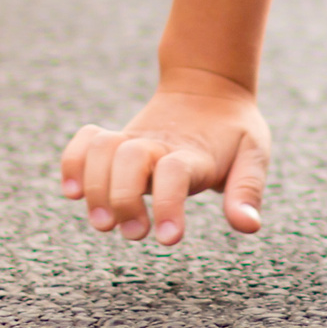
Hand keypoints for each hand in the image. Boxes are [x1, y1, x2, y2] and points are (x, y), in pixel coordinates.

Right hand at [59, 73, 270, 244]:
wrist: (209, 88)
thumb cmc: (234, 131)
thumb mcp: (254, 154)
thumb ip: (247, 190)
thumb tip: (249, 225)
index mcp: (196, 152)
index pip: (176, 173)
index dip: (170, 205)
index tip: (169, 240)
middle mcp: (160, 144)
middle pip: (130, 159)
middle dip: (124, 199)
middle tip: (135, 233)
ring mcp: (134, 140)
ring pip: (102, 150)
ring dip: (95, 187)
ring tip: (103, 224)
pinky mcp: (115, 141)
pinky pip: (84, 143)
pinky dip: (72, 164)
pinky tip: (73, 193)